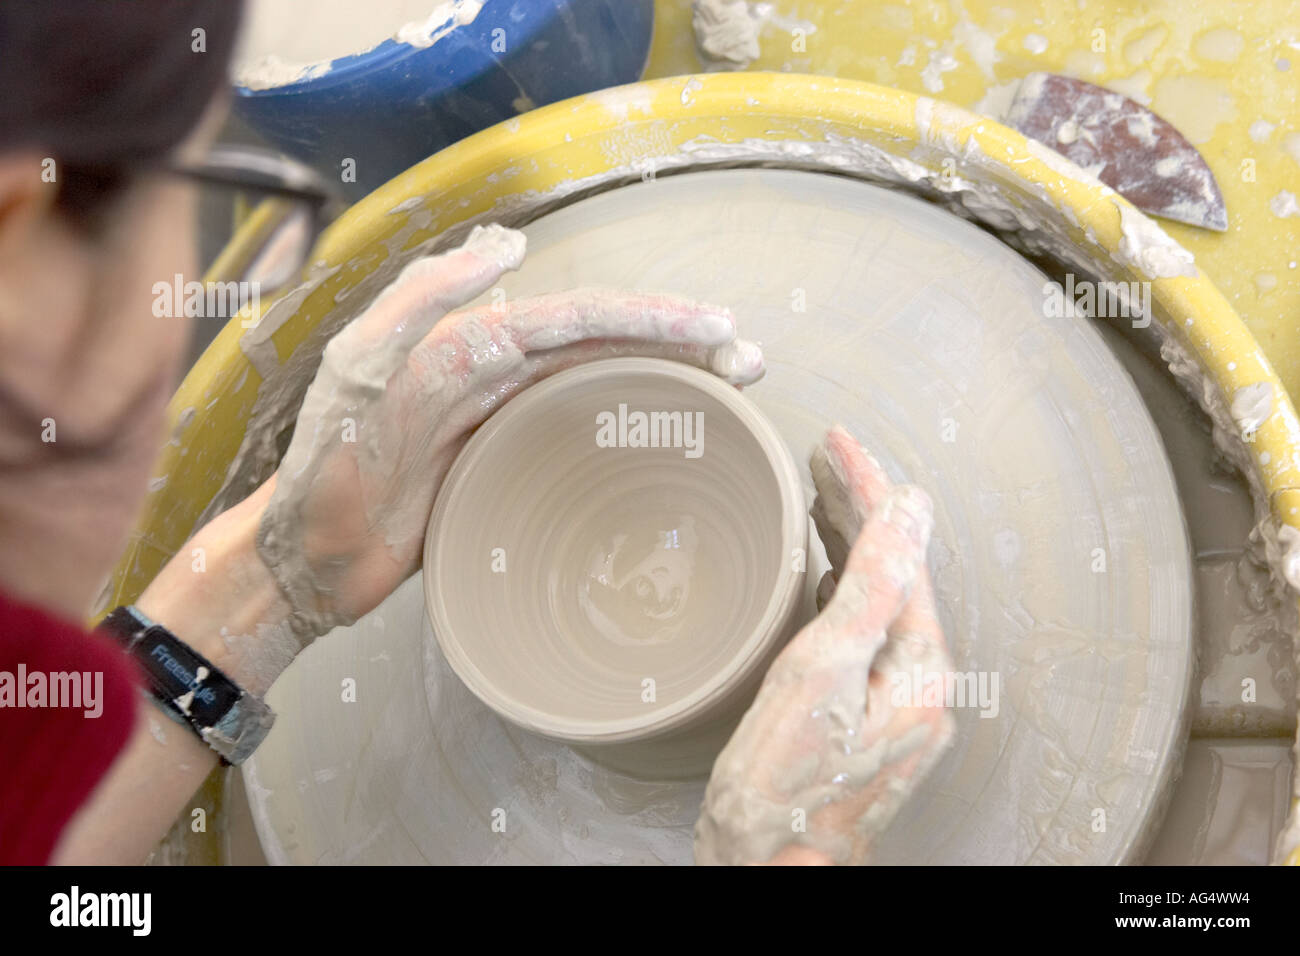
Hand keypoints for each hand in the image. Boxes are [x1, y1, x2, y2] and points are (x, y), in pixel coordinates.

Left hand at [255, 224, 763, 639]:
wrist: (304, 564)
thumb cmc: (321, 473)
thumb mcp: (358, 373)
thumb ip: (420, 303)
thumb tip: (507, 247)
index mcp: (466, 342)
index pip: (576, 318)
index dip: (648, 318)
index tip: (713, 327)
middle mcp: (491, 369)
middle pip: (603, 344)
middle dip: (679, 345)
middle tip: (746, 359)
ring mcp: (499, 418)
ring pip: (600, 381)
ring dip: (665, 378)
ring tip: (730, 387)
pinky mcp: (502, 465)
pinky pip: (577, 431)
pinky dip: (628, 423)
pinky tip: (664, 432)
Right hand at [694, 426, 954, 865]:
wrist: (768, 866)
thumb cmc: (784, 789)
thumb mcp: (822, 674)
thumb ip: (870, 587)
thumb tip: (912, 512)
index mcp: (920, 669)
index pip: (902, 553)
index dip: (869, 487)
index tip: (838, 443)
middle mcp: (918, 683)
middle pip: (895, 571)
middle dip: (862, 505)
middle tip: (827, 454)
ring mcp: (892, 700)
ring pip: (878, 595)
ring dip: (851, 540)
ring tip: (824, 491)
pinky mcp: (863, 713)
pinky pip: (861, 628)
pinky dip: (840, 586)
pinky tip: (824, 574)